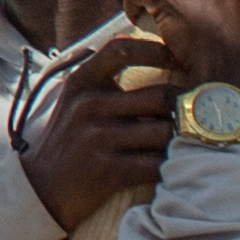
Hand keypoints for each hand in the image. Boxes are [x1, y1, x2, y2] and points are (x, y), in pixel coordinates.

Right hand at [22, 49, 179, 228]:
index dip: (155, 51)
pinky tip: (173, 168)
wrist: (42, 188)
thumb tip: (155, 59)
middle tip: (198, 115)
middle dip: (184, 108)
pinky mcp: (109, 170)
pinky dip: (171, 167)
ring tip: (188, 143)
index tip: (176, 58)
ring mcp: (99, 138)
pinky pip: (157, 164)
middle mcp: (89, 106)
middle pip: (159, 98)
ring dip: (181, 140)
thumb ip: (104, 80)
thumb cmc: (69, 141)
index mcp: (81, 84)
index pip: (120, 51)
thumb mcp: (75, 102)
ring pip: (164, 133)